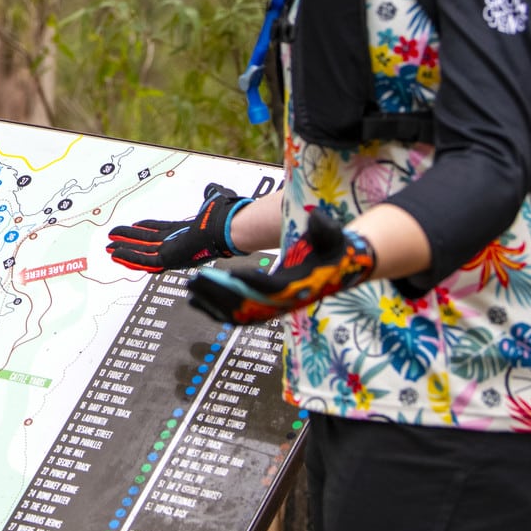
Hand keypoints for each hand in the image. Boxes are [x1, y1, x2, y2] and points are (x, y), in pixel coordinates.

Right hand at [106, 184, 249, 272]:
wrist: (227, 227)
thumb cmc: (223, 215)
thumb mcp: (214, 200)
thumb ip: (210, 195)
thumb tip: (212, 188)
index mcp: (183, 232)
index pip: (158, 231)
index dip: (144, 229)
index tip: (131, 225)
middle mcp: (176, 244)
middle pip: (146, 243)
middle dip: (128, 242)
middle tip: (112, 241)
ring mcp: (172, 252)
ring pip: (142, 253)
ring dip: (125, 251)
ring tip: (109, 249)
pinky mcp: (169, 259)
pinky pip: (145, 260)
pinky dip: (130, 258)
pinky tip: (116, 255)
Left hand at [185, 210, 376, 324]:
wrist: (339, 267)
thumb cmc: (334, 250)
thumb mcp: (333, 235)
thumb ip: (325, 228)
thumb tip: (318, 216)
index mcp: (298, 284)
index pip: (270, 288)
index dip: (250, 283)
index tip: (229, 277)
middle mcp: (285, 301)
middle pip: (247, 303)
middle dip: (220, 293)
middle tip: (194, 282)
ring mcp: (275, 306)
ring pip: (239, 312)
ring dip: (214, 302)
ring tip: (191, 291)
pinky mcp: (267, 307)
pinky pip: (239, 314)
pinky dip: (218, 309)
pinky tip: (199, 301)